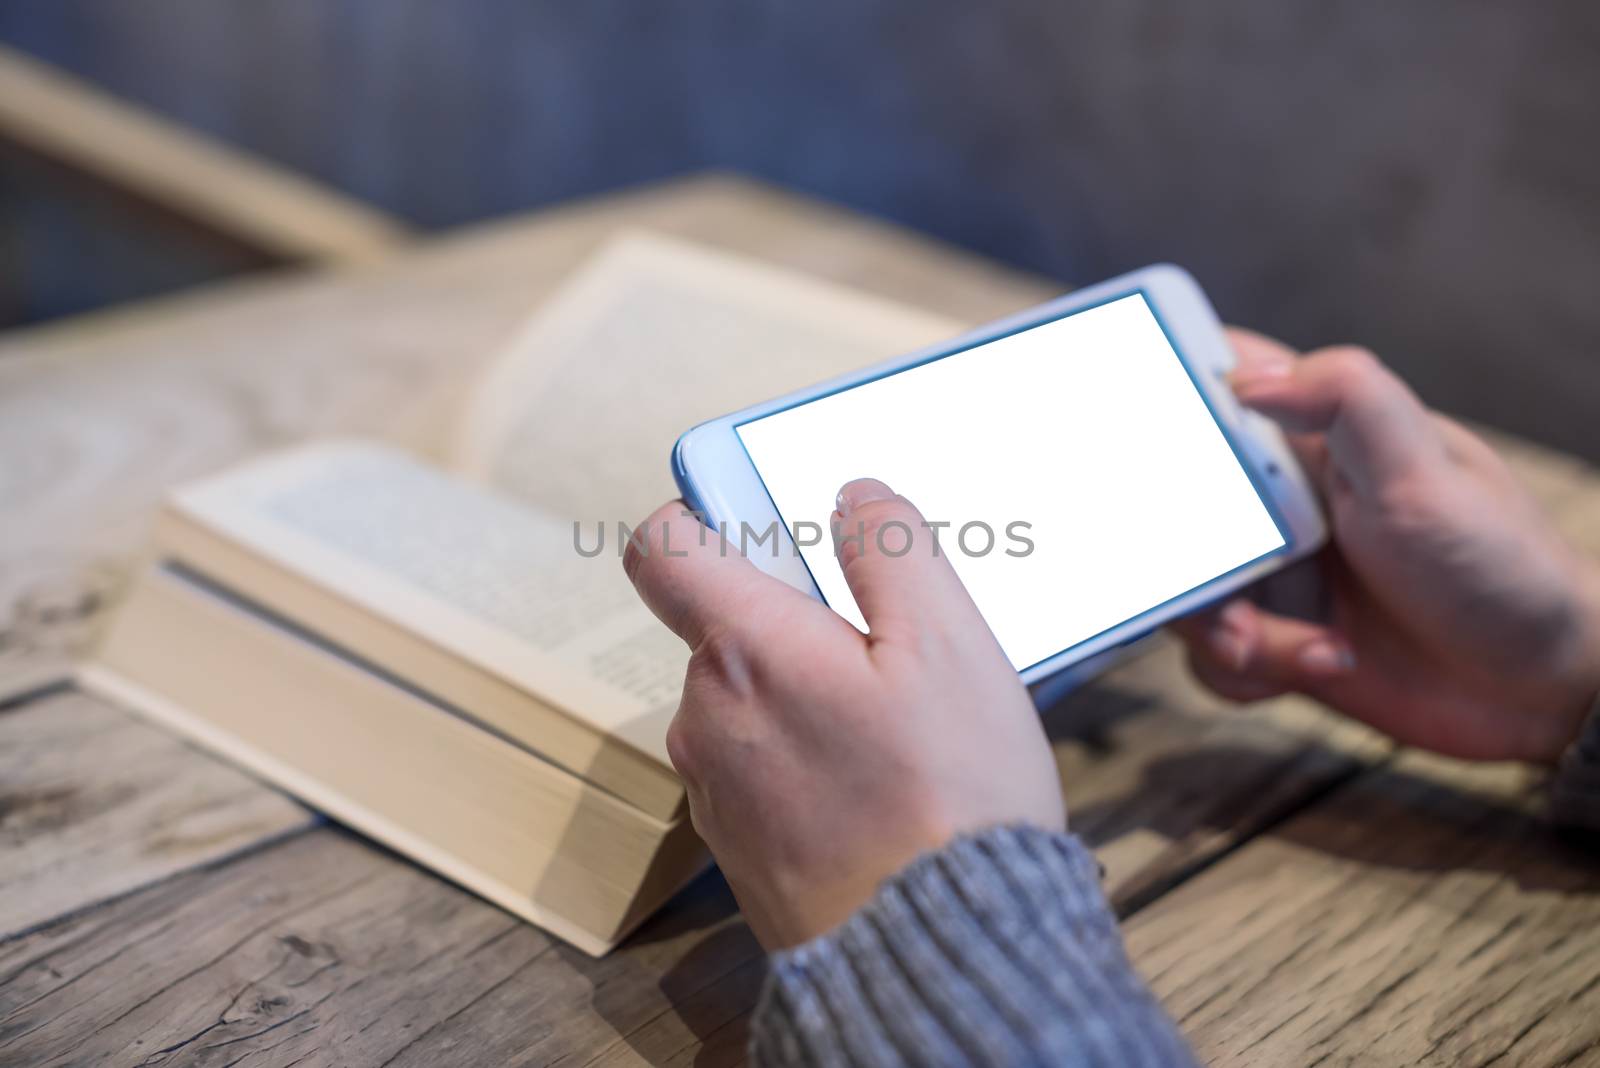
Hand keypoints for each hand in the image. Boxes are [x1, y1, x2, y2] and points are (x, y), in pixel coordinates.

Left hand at [624, 478, 1063, 948]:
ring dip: (804, 696)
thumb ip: (892, 551)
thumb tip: (853, 496)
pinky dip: (803, 757)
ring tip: (893, 736)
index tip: (762, 520)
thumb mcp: (950, 647)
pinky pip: (758, 765)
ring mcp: (714, 787)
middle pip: (723, 626)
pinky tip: (874, 789)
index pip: (662, 545)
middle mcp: (706, 717)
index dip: (703, 513)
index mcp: (745, 651)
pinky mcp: (737, 845)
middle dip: (794, 623)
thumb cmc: (950, 803)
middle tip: (885, 657)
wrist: (935, 962)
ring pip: (746, 699)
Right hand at [1173, 330, 1599, 763]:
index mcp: (1311, 434)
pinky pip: (1211, 654)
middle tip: (1229, 587)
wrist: (1543, 693)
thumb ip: (1346, 398)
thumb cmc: (1502, 568)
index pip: (1213, 381)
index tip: (1130, 438)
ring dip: (1224, 627)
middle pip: (1169, 502)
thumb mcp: (1424, 472)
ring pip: (1182, 586)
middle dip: (1182, 556)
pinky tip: (1321, 663)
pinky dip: (1252, 670)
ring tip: (1300, 647)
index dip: (1157, 396)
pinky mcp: (1275, 636)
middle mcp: (1280, 496)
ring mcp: (1274, 569)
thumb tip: (1242, 376)